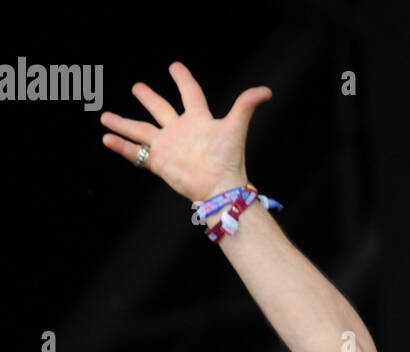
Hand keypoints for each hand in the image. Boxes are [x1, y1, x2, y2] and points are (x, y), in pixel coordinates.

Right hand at [100, 61, 271, 203]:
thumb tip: (266, 91)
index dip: (183, 79)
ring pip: (141, 131)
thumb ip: (246, 106)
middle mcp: (181, 132)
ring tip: (104, 116)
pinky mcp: (161, 163)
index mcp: (198, 120)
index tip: (174, 66)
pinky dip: (121, 146)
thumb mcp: (235, 128)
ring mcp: (168, 147)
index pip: (190, 94)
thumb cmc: (229, 160)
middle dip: (148, 98)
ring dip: (123, 123)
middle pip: (160, 110)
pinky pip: (137, 154)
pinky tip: (106, 139)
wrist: (220, 189)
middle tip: (137, 87)